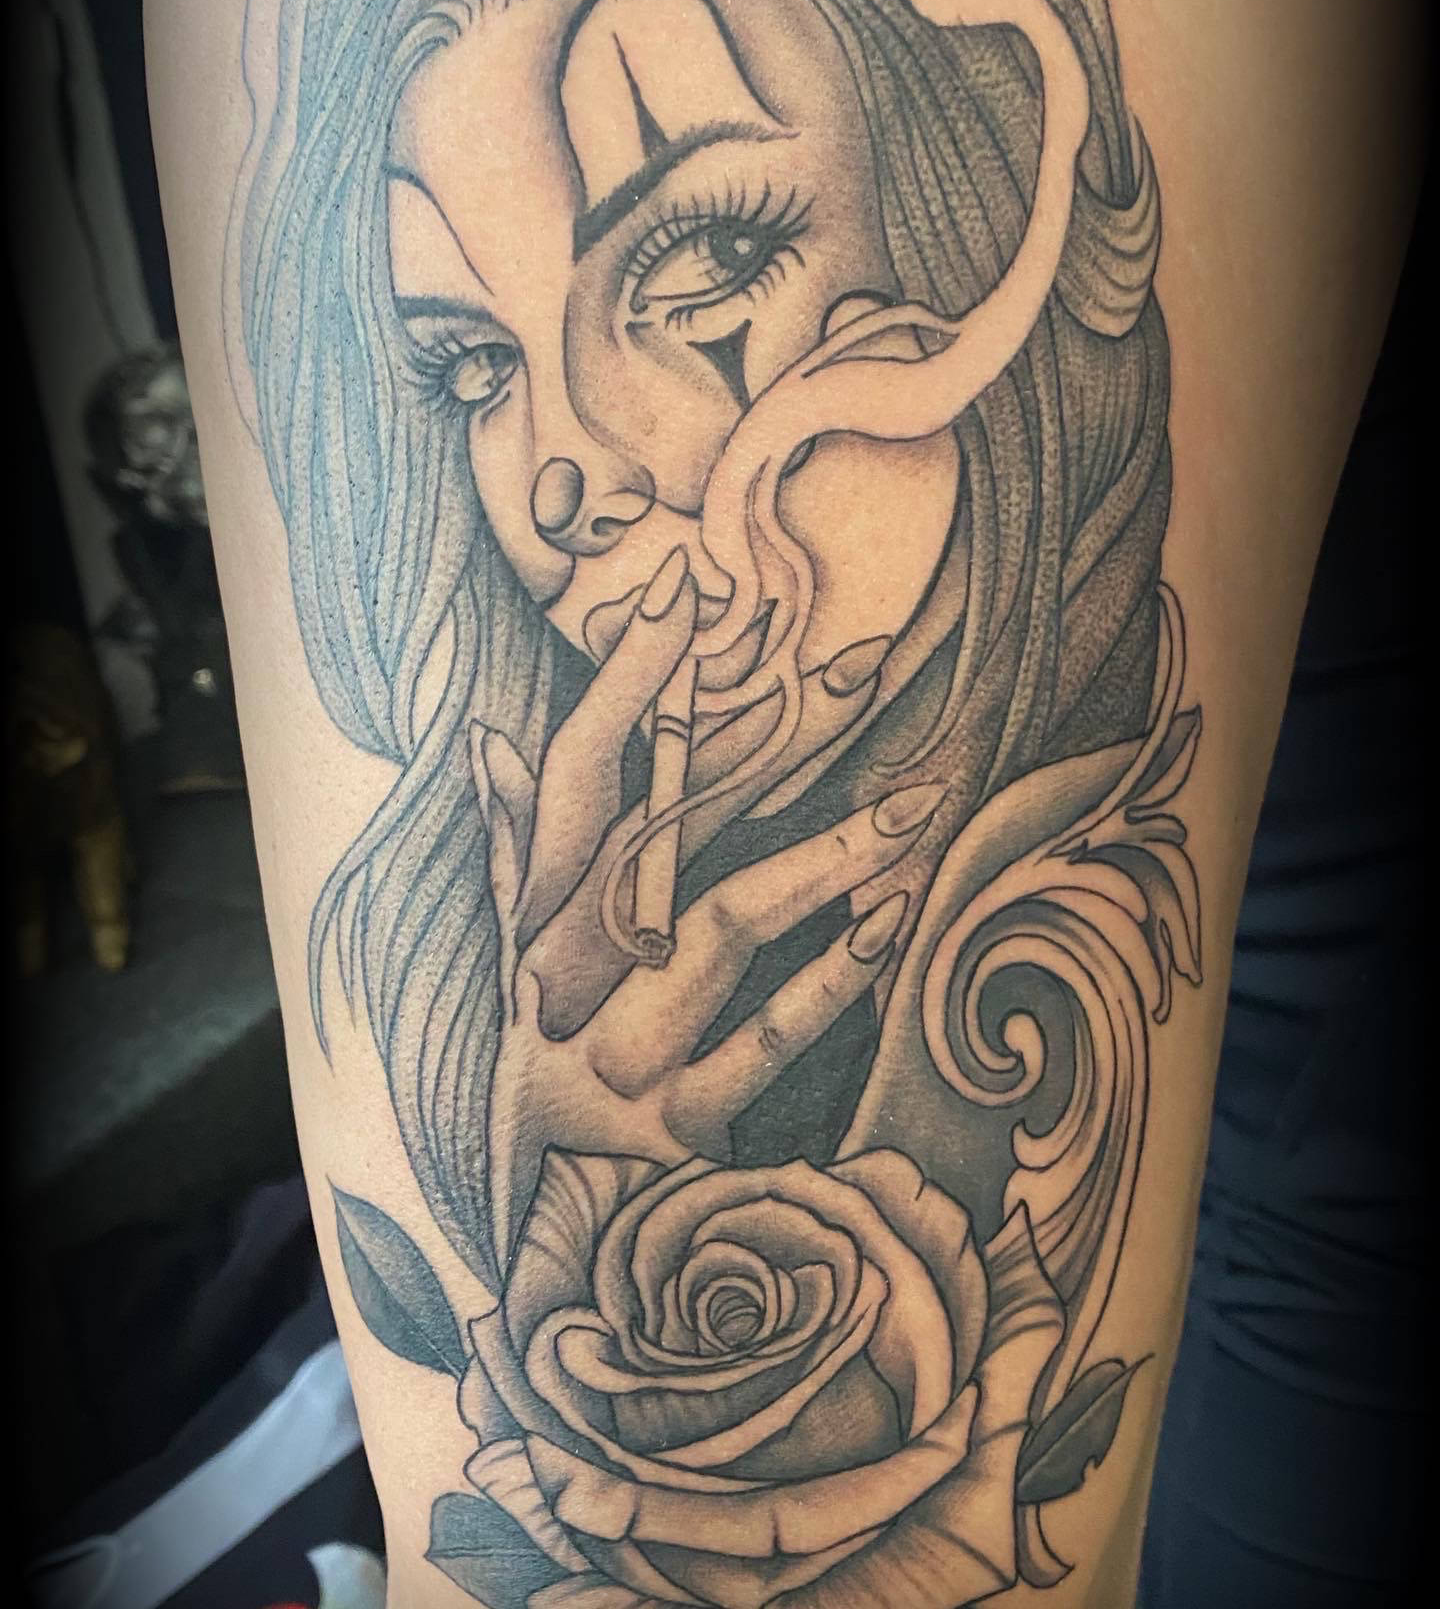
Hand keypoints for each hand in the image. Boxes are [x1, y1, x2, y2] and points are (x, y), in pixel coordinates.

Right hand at [472, 546, 945, 1262]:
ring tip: (911, 814)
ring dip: (820, 863)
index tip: (677, 597)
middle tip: (848, 668)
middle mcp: (559, 985)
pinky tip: (888, 928)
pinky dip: (828, 982)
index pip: (571, 781)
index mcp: (530, 926)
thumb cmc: (538, 1074)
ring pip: (722, 930)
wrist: (534, 1248)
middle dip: (743, 747)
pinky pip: (765, 1043)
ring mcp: (617, 1059)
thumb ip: (513, 855)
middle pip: (657, 840)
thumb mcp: (511, 968)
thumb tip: (491, 741)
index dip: (620, 688)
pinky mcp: (678, 1134)